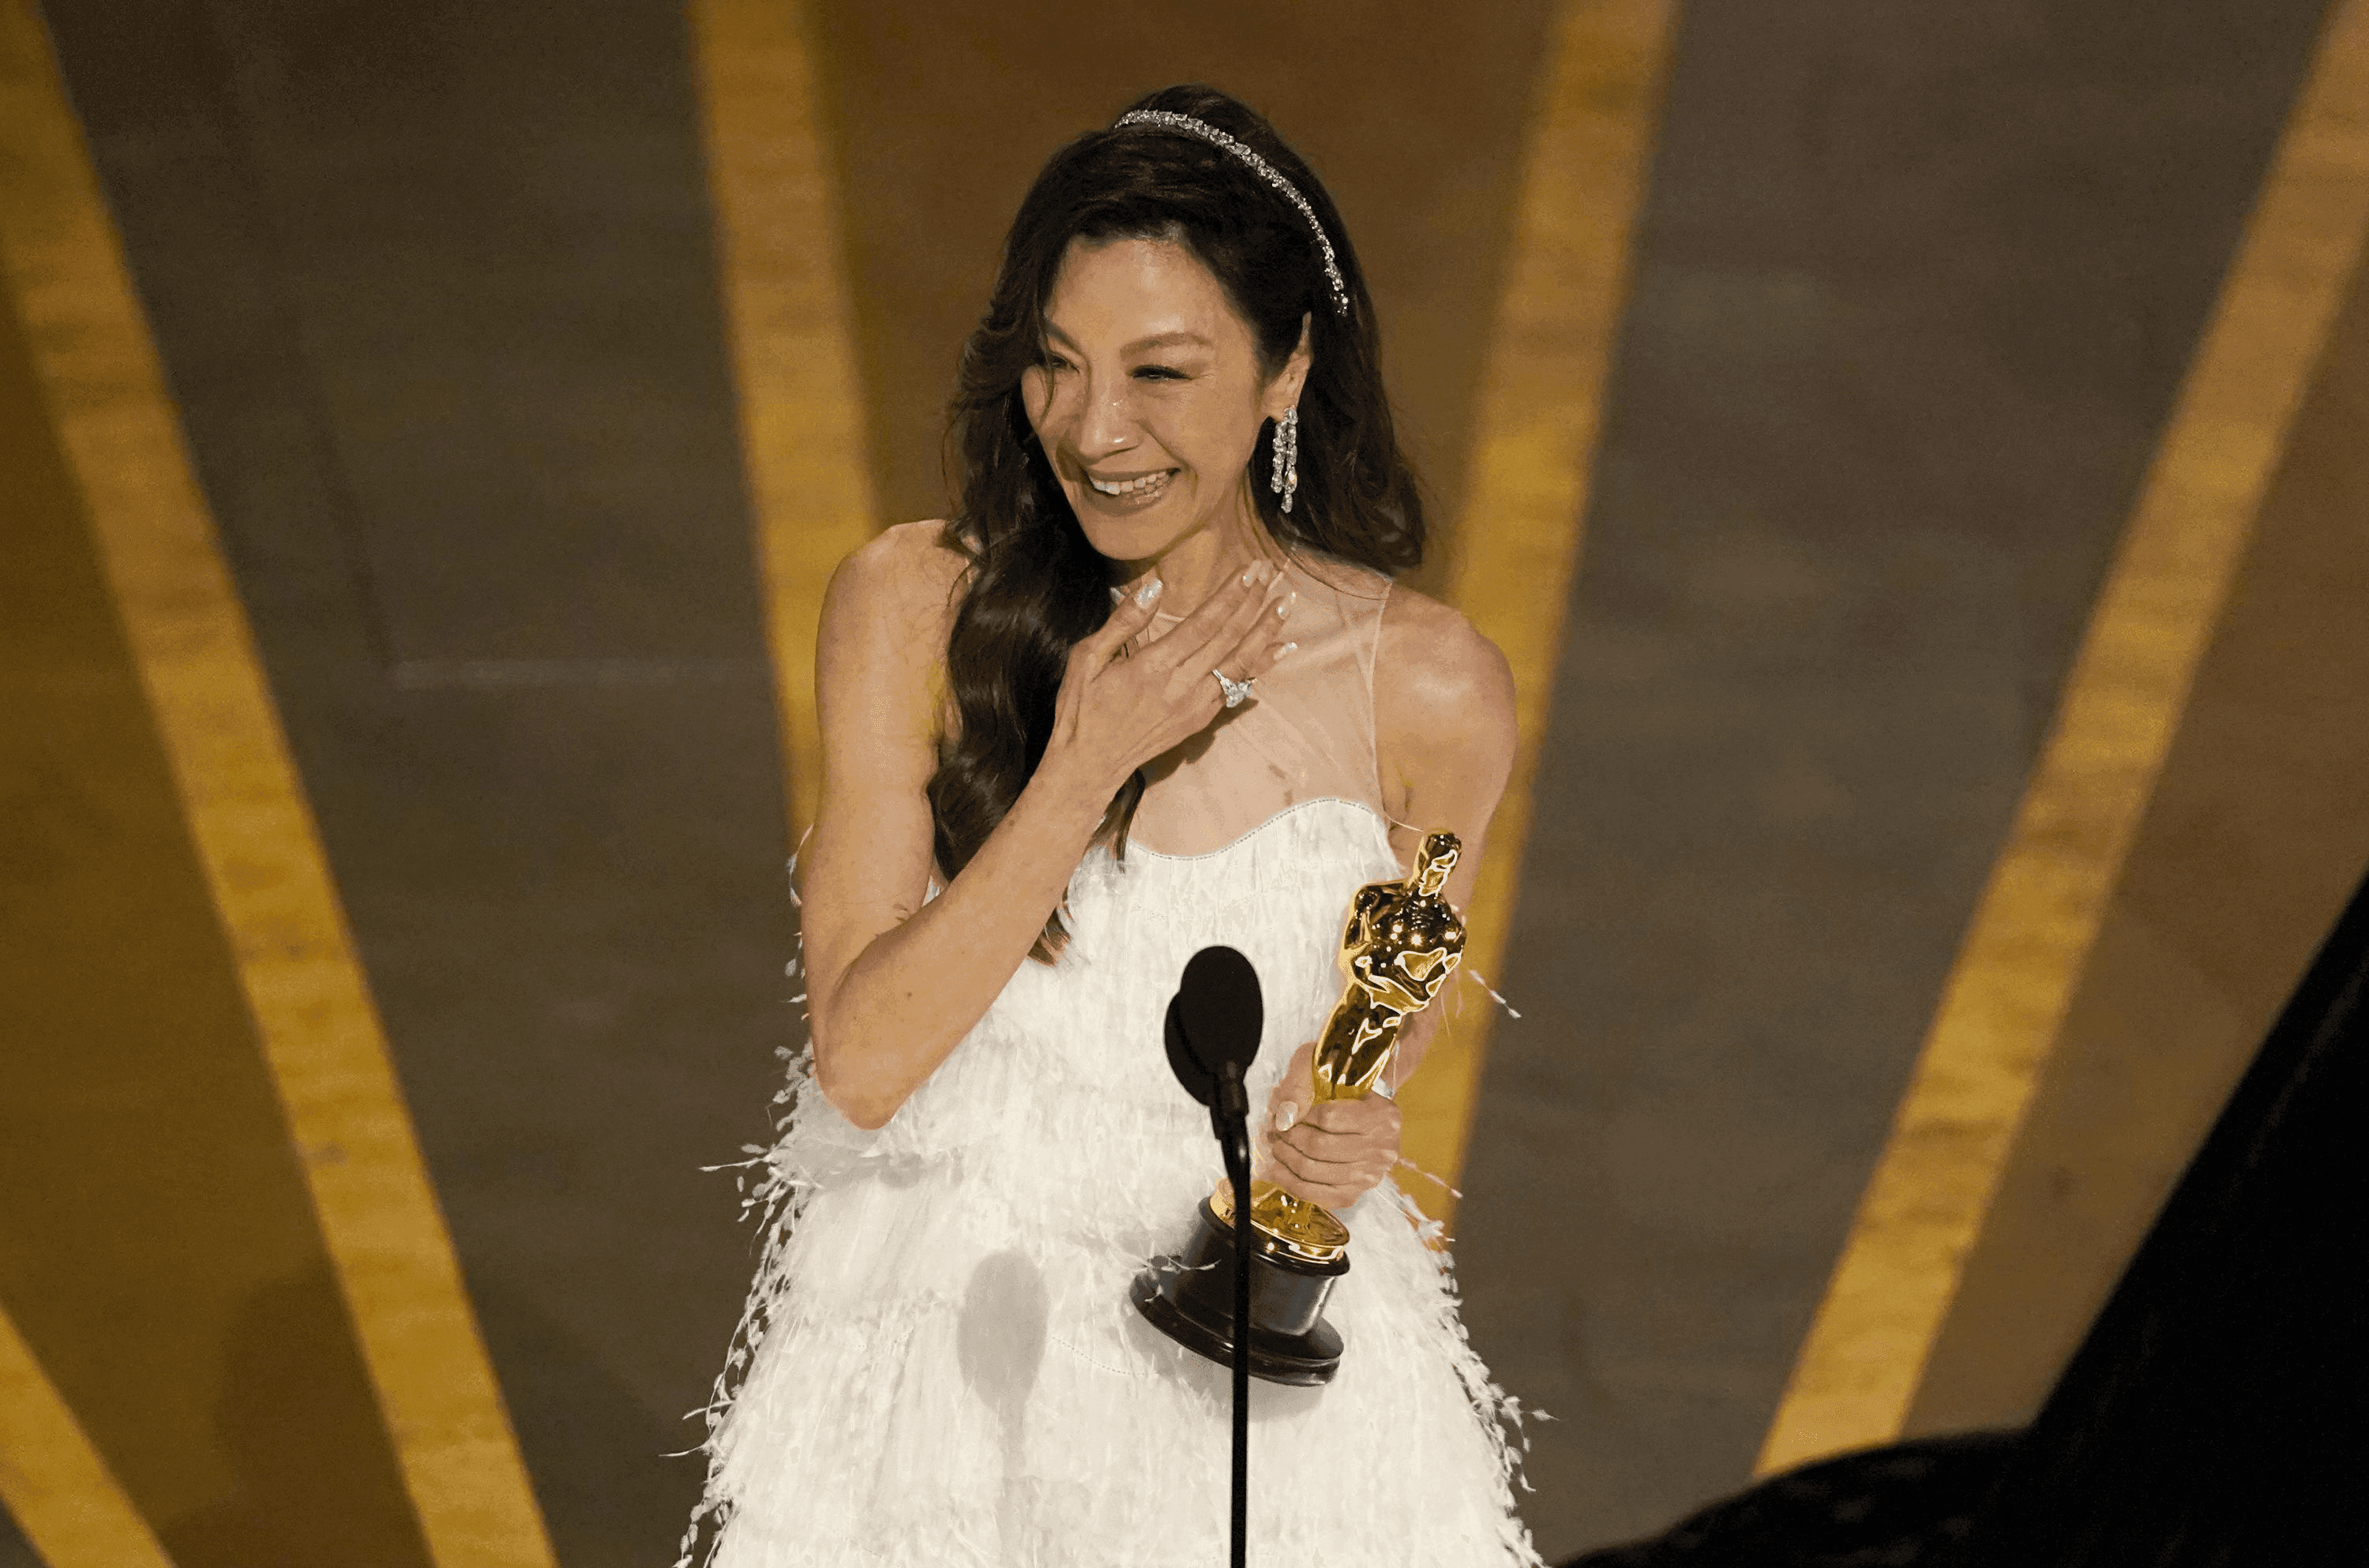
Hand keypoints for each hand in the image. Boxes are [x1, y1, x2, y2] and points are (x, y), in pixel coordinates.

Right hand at [1044, 560, 1295, 794]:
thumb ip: (1124, 622)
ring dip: (1266, 632)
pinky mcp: (1199, 720)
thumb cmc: (1082, 708)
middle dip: (1253, 604)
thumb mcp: (1087, 659)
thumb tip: (1154, 587)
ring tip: (1286, 605)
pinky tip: (1278, 648)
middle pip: (1229, 639)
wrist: (1089, 765)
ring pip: (1240, 663)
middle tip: (1273, 574)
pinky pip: (1237, 687)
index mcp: (1153, 667)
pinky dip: (1260, 665)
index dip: (1230, 595)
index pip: (1203, 623)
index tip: (1250, 570)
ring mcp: (1195, 706)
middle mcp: (1181, 686)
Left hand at [1255, 1039, 1401, 1208]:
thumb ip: (1302, 1085)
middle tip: (1276, 1130)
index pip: (1329, 1118)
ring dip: (1286, 1158)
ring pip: (1314, 1171)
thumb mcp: (1328, 1069)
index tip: (1288, 1112)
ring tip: (1276, 1146)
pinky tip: (1279, 1170)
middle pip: (1320, 1147)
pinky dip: (1290, 1182)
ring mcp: (1370, 1175)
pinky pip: (1316, 1195)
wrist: (1369, 1115)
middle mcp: (1383, 1148)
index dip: (1300, 1115)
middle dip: (1289, 1138)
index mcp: (1383, 1115)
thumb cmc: (1348, 1090)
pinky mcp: (1354, 1194)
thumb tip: (1284, 1115)